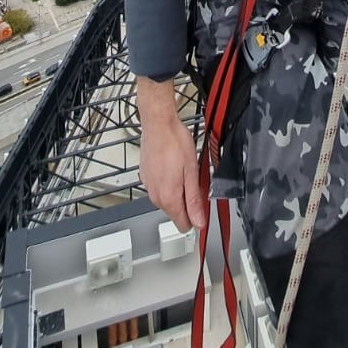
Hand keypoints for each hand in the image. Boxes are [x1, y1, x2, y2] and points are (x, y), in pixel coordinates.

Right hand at [137, 80, 206, 230]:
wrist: (158, 123)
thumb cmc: (175, 142)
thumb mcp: (192, 171)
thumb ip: (194, 200)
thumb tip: (199, 222)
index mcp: (168, 198)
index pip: (183, 224)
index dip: (196, 217)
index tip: (202, 205)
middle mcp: (155, 196)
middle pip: (175, 212)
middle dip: (187, 202)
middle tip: (194, 180)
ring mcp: (148, 187)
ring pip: (167, 200)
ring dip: (177, 191)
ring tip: (183, 170)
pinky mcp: (145, 177)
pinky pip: (159, 188)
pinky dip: (168, 182)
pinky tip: (173, 166)